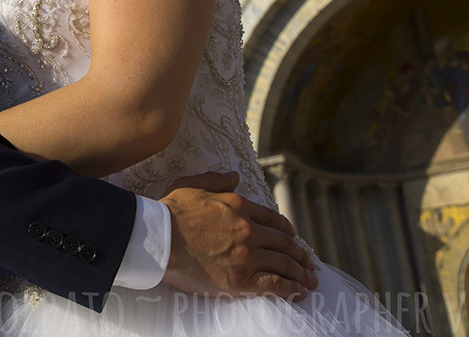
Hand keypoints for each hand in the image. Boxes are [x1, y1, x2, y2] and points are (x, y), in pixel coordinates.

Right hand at [160, 171, 317, 299]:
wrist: (157, 239)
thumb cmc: (170, 212)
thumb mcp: (192, 185)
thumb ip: (216, 180)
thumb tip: (235, 176)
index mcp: (239, 206)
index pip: (274, 220)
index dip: (288, 231)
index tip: (294, 238)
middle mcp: (248, 230)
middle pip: (284, 243)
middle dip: (301, 254)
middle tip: (310, 263)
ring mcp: (247, 256)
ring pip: (285, 264)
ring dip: (302, 273)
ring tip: (311, 280)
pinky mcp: (241, 279)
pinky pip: (275, 285)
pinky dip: (291, 289)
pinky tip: (299, 292)